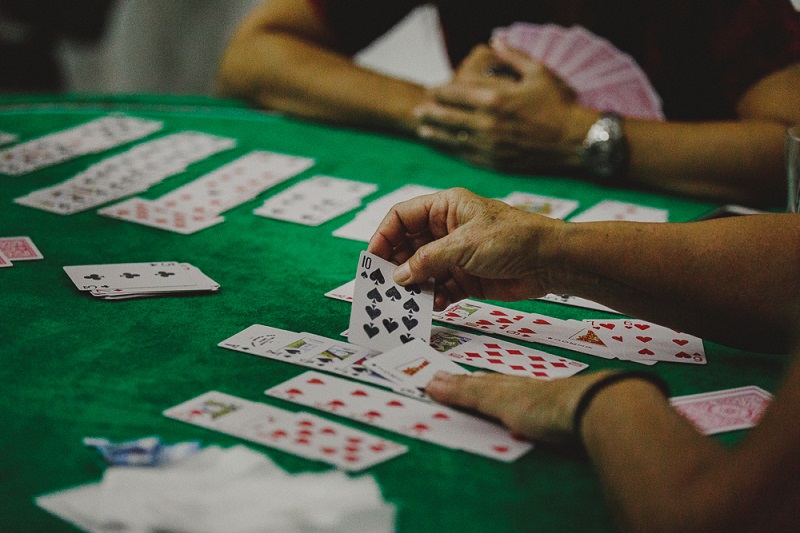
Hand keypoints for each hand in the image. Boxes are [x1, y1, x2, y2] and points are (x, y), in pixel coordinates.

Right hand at [367, 187, 560, 309]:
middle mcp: (446, 230)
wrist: (550, 262)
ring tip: (406, 301)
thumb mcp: (463, 246)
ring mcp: (455, 255)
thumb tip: (398, 276)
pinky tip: (433, 304)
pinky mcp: (466, 278)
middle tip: (385, 287)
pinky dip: (433, 297)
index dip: (384, 236)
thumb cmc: (511, 239)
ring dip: (414, 285)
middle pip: (408, 246)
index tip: (373, 259)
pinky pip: (439, 288)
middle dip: (396, 266)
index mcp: (445, 208)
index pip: (402, 217)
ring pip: (422, 270)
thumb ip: (427, 261)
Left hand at [412, 41, 588, 172]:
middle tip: (418, 110)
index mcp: (496, 97)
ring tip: (422, 129)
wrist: (576, 142)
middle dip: (431, 112)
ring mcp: (490, 145)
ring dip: (435, 133)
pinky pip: (466, 156)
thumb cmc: (560, 104)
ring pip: (453, 138)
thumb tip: (495, 42)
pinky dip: (451, 150)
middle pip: (449, 116)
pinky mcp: (495, 162)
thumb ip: (513, 57)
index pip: (457, 92)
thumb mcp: (539, 72)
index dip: (440, 90)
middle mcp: (488, 123)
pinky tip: (443, 147)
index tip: (432, 89)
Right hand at [425, 370, 615, 444]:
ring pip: (511, 394)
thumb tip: (432, 381)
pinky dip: (517, 408)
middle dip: (471, 386)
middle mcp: (520, 389)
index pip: (473, 382)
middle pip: (490, 386)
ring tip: (480, 393)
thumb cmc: (542, 404)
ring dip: (494, 395)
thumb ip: (467, 392)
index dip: (454, 382)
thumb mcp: (496, 399)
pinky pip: (529, 410)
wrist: (590, 409)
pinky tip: (521, 412)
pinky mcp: (557, 416)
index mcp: (503, 384)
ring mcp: (540, 400)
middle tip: (450, 383)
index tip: (436, 379)